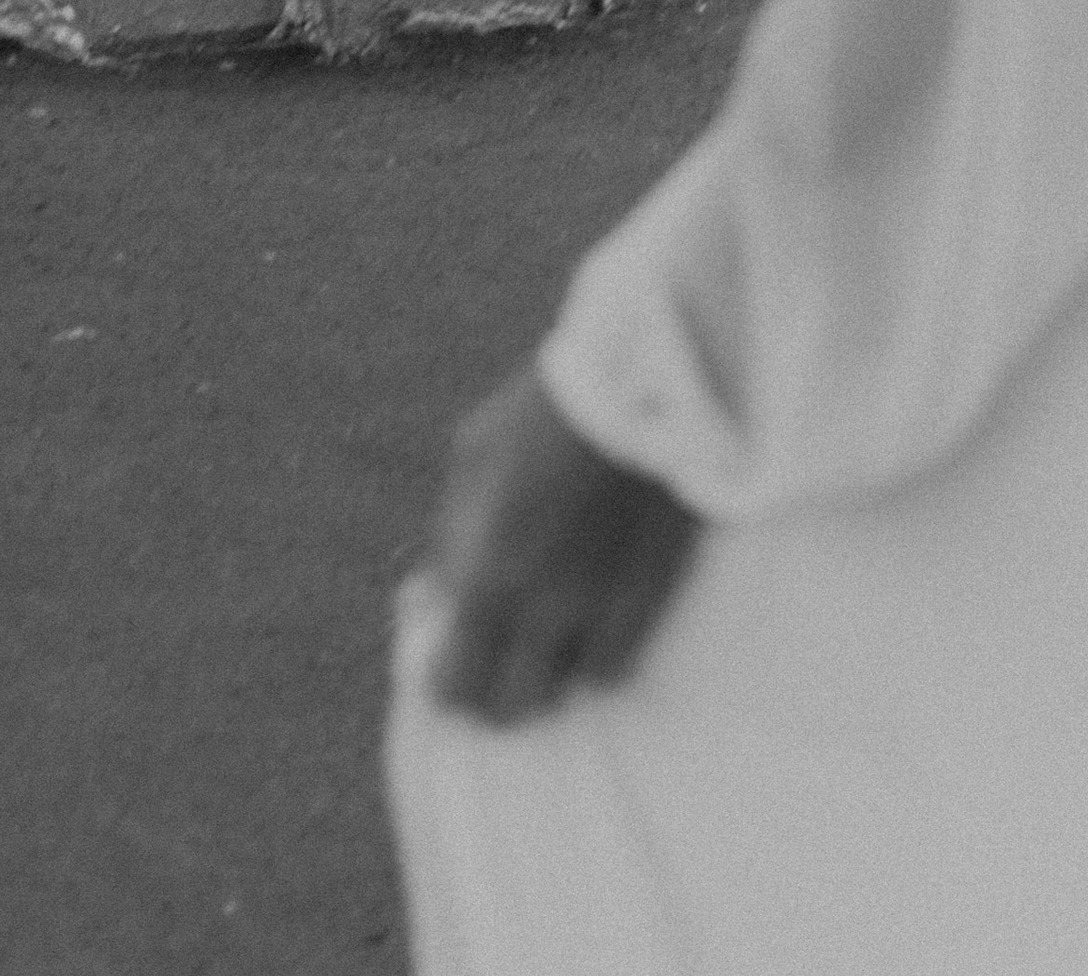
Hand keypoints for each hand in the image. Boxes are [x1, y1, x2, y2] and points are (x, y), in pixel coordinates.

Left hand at [423, 362, 701, 724]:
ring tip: (552, 639)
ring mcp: (602, 607)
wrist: (640, 377)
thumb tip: (435, 593)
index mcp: (486, 573)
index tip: (453, 658)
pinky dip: (602, 656)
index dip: (448, 685)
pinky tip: (597, 625)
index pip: (453, 687)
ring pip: (570, 693)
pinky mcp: (652, 596)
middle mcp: (541, 607)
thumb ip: (451, 534)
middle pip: (510, 709)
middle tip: (501, 659)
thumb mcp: (473, 458)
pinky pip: (620, 666)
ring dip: (555, 675)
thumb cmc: (544, 409)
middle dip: (498, 692)